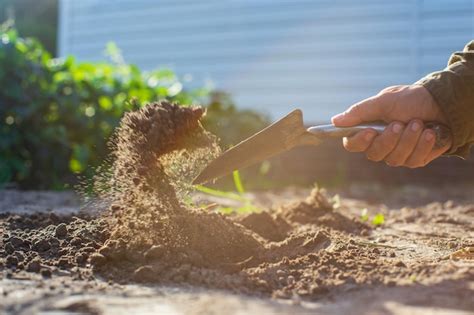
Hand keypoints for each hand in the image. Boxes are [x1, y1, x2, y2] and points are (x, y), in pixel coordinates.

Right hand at [331, 85, 450, 167]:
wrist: (442, 103)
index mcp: (368, 129)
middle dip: (389, 139)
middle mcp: (380, 144)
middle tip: (400, 123)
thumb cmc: (410, 99)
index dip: (358, 141)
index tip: (370, 131)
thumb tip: (335, 121)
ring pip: (395, 159)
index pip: (352, 144)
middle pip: (374, 154)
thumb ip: (360, 111)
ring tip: (419, 123)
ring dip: (409, 140)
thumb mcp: (384, 100)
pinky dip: (423, 145)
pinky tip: (430, 133)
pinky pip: (414, 160)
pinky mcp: (415, 159)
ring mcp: (397, 154)